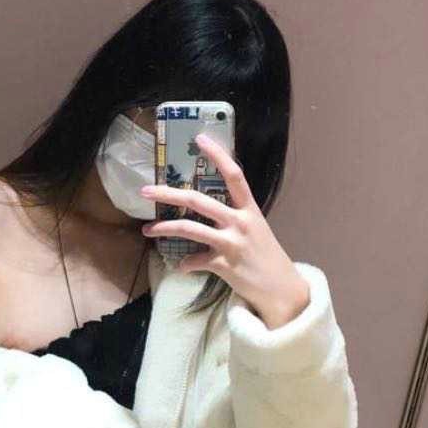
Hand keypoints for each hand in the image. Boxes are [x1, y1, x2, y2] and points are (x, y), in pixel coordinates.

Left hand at [139, 132, 310, 329]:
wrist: (282, 289)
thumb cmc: (265, 256)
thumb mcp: (255, 228)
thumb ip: (234, 215)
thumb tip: (205, 206)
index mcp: (249, 209)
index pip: (234, 174)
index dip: (218, 155)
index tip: (199, 138)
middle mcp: (241, 222)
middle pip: (198, 200)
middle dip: (168, 193)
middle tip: (145, 190)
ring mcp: (232, 243)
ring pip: (189, 228)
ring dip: (164, 228)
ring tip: (147, 230)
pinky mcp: (225, 266)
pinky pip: (195, 261)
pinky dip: (184, 264)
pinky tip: (180, 266)